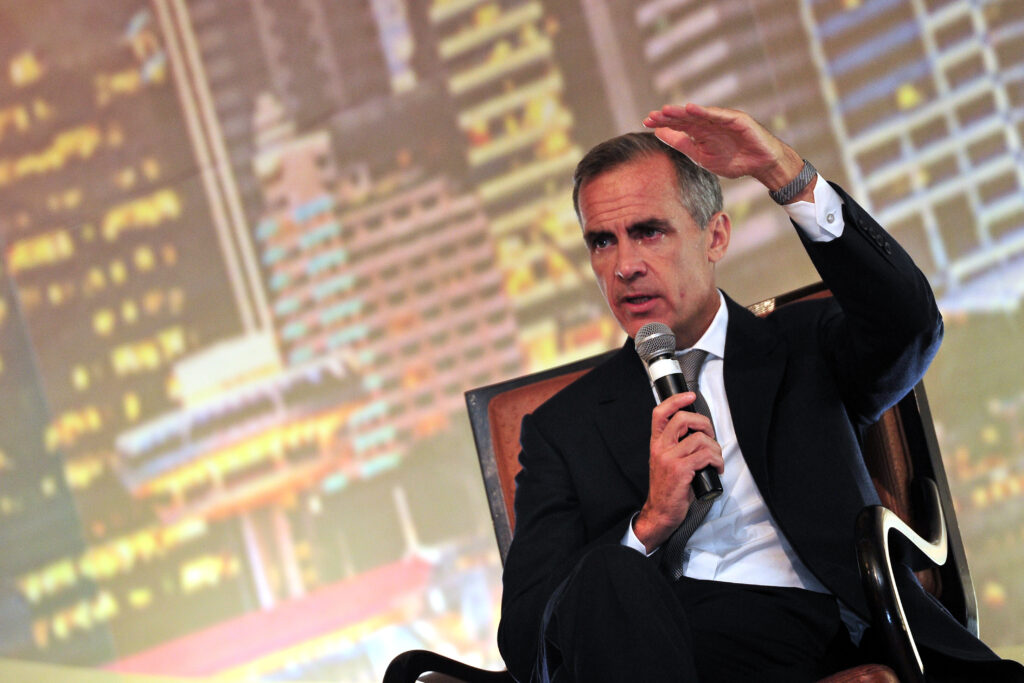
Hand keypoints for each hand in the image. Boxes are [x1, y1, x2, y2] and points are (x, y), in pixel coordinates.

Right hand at [634, 392, 723, 552]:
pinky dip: (717, 460)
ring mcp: (669, 459)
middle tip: (710, 435)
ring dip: (715, 448)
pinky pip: (705, 456)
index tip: (690, 395)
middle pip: (682, 419)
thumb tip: (699, 432)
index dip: (676, 400)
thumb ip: (677, 445)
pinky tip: (717, 468)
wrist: (660, 512)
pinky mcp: (680, 470)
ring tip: (716, 459)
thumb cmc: (668, 487)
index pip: (660, 413)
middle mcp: (660, 448)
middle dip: (704, 423)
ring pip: (699, 439)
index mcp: (656, 443)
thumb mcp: (666, 461)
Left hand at [643, 103, 806, 193]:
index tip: (646, 121)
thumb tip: (658, 133)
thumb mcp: (701, 156)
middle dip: (668, 116)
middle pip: (686, 117)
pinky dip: (705, 111)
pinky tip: (691, 108)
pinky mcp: (737, 119)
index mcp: (700, 131)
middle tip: (651, 116)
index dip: (663, 122)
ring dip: (682, 112)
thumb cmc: (733, 160)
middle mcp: (710, 122)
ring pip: (699, 114)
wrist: (761, 165)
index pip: (678, 124)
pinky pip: (719, 115)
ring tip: (666, 110)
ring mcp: (723, 119)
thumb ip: (681, 144)